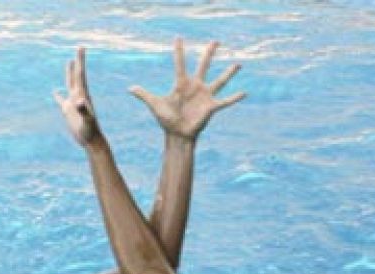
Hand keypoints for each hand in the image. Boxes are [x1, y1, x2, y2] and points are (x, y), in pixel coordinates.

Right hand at [54, 48, 101, 146]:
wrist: (91, 140)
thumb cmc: (90, 131)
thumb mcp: (87, 120)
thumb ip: (83, 110)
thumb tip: (78, 102)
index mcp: (82, 94)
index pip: (81, 74)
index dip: (80, 60)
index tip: (81, 47)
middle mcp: (78, 96)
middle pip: (77, 75)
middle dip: (78, 61)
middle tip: (80, 47)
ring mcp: (73, 103)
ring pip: (70, 84)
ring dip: (69, 73)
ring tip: (68, 62)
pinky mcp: (68, 111)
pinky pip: (61, 100)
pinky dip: (57, 95)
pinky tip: (54, 92)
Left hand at [129, 38, 245, 139]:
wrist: (177, 135)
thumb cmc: (166, 120)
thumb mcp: (155, 105)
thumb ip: (144, 95)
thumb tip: (130, 88)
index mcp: (181, 84)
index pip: (180, 64)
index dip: (179, 52)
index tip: (178, 38)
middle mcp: (195, 86)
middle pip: (203, 66)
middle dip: (209, 53)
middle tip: (215, 41)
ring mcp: (204, 95)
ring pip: (219, 81)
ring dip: (229, 73)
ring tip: (238, 64)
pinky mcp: (211, 107)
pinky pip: (225, 101)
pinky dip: (234, 98)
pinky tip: (245, 92)